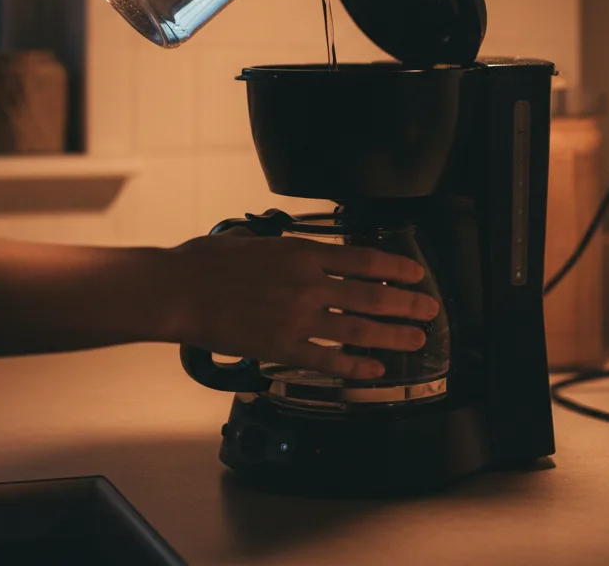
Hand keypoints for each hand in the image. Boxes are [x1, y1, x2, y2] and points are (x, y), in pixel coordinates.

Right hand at [161, 230, 440, 379]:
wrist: (179, 290)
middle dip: (406, 304)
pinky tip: (374, 368)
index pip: (362, 260)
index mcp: (301, 253)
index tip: (415, 274)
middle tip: (429, 309)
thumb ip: (276, 245)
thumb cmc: (207, 262)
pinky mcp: (281, 347)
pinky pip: (327, 360)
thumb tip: (285, 245)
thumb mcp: (250, 240)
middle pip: (370, 296)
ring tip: (416, 340)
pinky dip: (355, 366)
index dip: (395, 268)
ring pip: (357, 329)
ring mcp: (297, 318)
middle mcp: (307, 285)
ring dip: (392, 335)